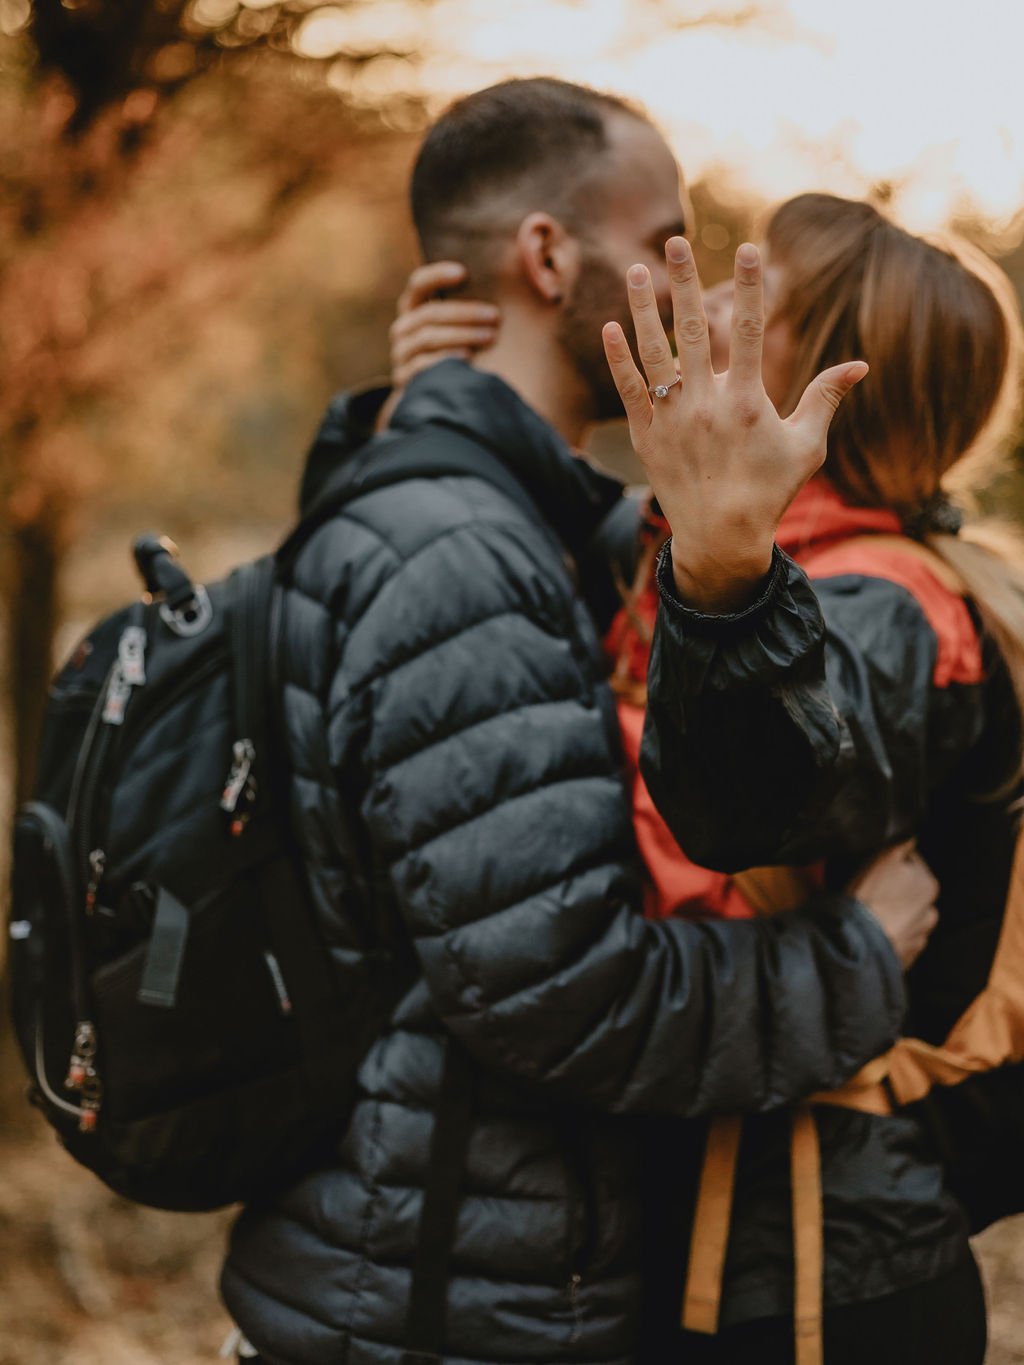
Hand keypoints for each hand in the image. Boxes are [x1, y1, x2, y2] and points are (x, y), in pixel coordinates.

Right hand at [389, 261, 499, 386]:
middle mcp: (403, 328)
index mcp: (413, 308)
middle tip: (494, 315)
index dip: (437, 275)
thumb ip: (470, 302)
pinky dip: (445, 359)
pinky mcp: (404, 378)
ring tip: (490, 336)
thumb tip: (508, 263)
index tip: (463, 272)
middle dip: (465, 312)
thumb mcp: (459, 325)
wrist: (439, 392)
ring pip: (428, 338)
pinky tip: (468, 358)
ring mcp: (401, 354)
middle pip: (429, 314)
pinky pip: (422, 365)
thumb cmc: (458, 349)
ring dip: (462, 335)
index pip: (418, 284)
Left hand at [601, 238, 867, 612]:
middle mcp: (705, 404)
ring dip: (642, 308)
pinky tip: (611, 327)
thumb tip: (860, 364)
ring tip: (634, 270)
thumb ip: (825, 398)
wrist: (721, 539)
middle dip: (684, 280)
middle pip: (693, 328)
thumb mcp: (806, 446)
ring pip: (654, 352)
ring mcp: (672, 419)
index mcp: (747, 401)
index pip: (748, 329)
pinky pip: (629, 390)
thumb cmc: (769, 492)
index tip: (747, 248)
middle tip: (674, 240)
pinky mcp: (647, 436)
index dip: (749, 286)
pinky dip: (619, 359)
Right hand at [847, 840, 938, 969]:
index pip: (912, 864)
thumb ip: (904, 842)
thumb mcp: (885, 858)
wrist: (858, 942)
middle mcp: (931, 913)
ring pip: (905, 918)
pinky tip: (872, 932)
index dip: (892, 863)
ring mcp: (919, 938)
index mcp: (930, 885)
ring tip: (870, 915)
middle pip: (910, 893)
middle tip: (870, 891)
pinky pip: (897, 941)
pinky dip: (888, 936)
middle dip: (895, 891)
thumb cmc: (871, 896)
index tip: (875, 869)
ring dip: (893, 915)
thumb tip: (913, 834)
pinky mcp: (906, 958)